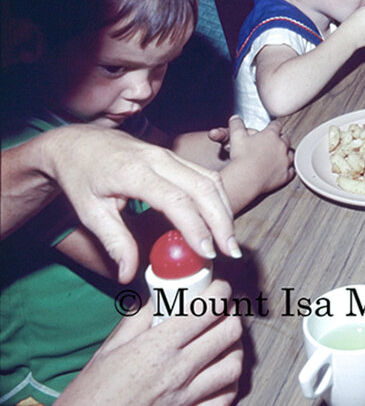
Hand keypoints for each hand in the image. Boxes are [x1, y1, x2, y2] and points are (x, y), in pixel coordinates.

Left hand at [40, 126, 238, 282]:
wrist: (81, 143)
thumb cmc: (83, 176)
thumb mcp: (89, 212)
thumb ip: (114, 242)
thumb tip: (129, 274)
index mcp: (135, 172)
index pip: (176, 200)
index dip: (195, 226)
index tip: (206, 252)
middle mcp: (159, 159)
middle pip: (203, 187)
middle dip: (221, 220)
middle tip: (230, 251)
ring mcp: (171, 155)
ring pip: (210, 179)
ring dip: (225, 209)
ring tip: (229, 240)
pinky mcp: (176, 157)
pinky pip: (205, 175)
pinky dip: (218, 198)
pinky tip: (220, 219)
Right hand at [61, 280, 241, 405]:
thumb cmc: (90, 395)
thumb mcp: (109, 350)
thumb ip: (139, 318)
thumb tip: (160, 296)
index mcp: (158, 347)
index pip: (209, 307)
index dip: (220, 291)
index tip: (217, 288)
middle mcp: (177, 371)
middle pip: (230, 332)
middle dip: (231, 314)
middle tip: (222, 311)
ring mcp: (186, 399)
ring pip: (234, 365)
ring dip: (234, 349)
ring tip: (222, 342)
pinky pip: (225, 398)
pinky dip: (228, 383)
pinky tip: (216, 375)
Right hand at [225, 117, 293, 196]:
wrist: (245, 179)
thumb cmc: (242, 159)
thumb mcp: (236, 137)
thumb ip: (237, 125)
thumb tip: (235, 119)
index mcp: (270, 135)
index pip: (276, 126)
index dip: (273, 126)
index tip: (271, 128)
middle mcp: (281, 146)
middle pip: (285, 139)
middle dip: (280, 140)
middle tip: (274, 143)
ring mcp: (284, 161)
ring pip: (291, 154)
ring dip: (286, 154)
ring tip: (281, 155)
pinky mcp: (285, 175)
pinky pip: (291, 171)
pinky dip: (288, 170)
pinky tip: (285, 170)